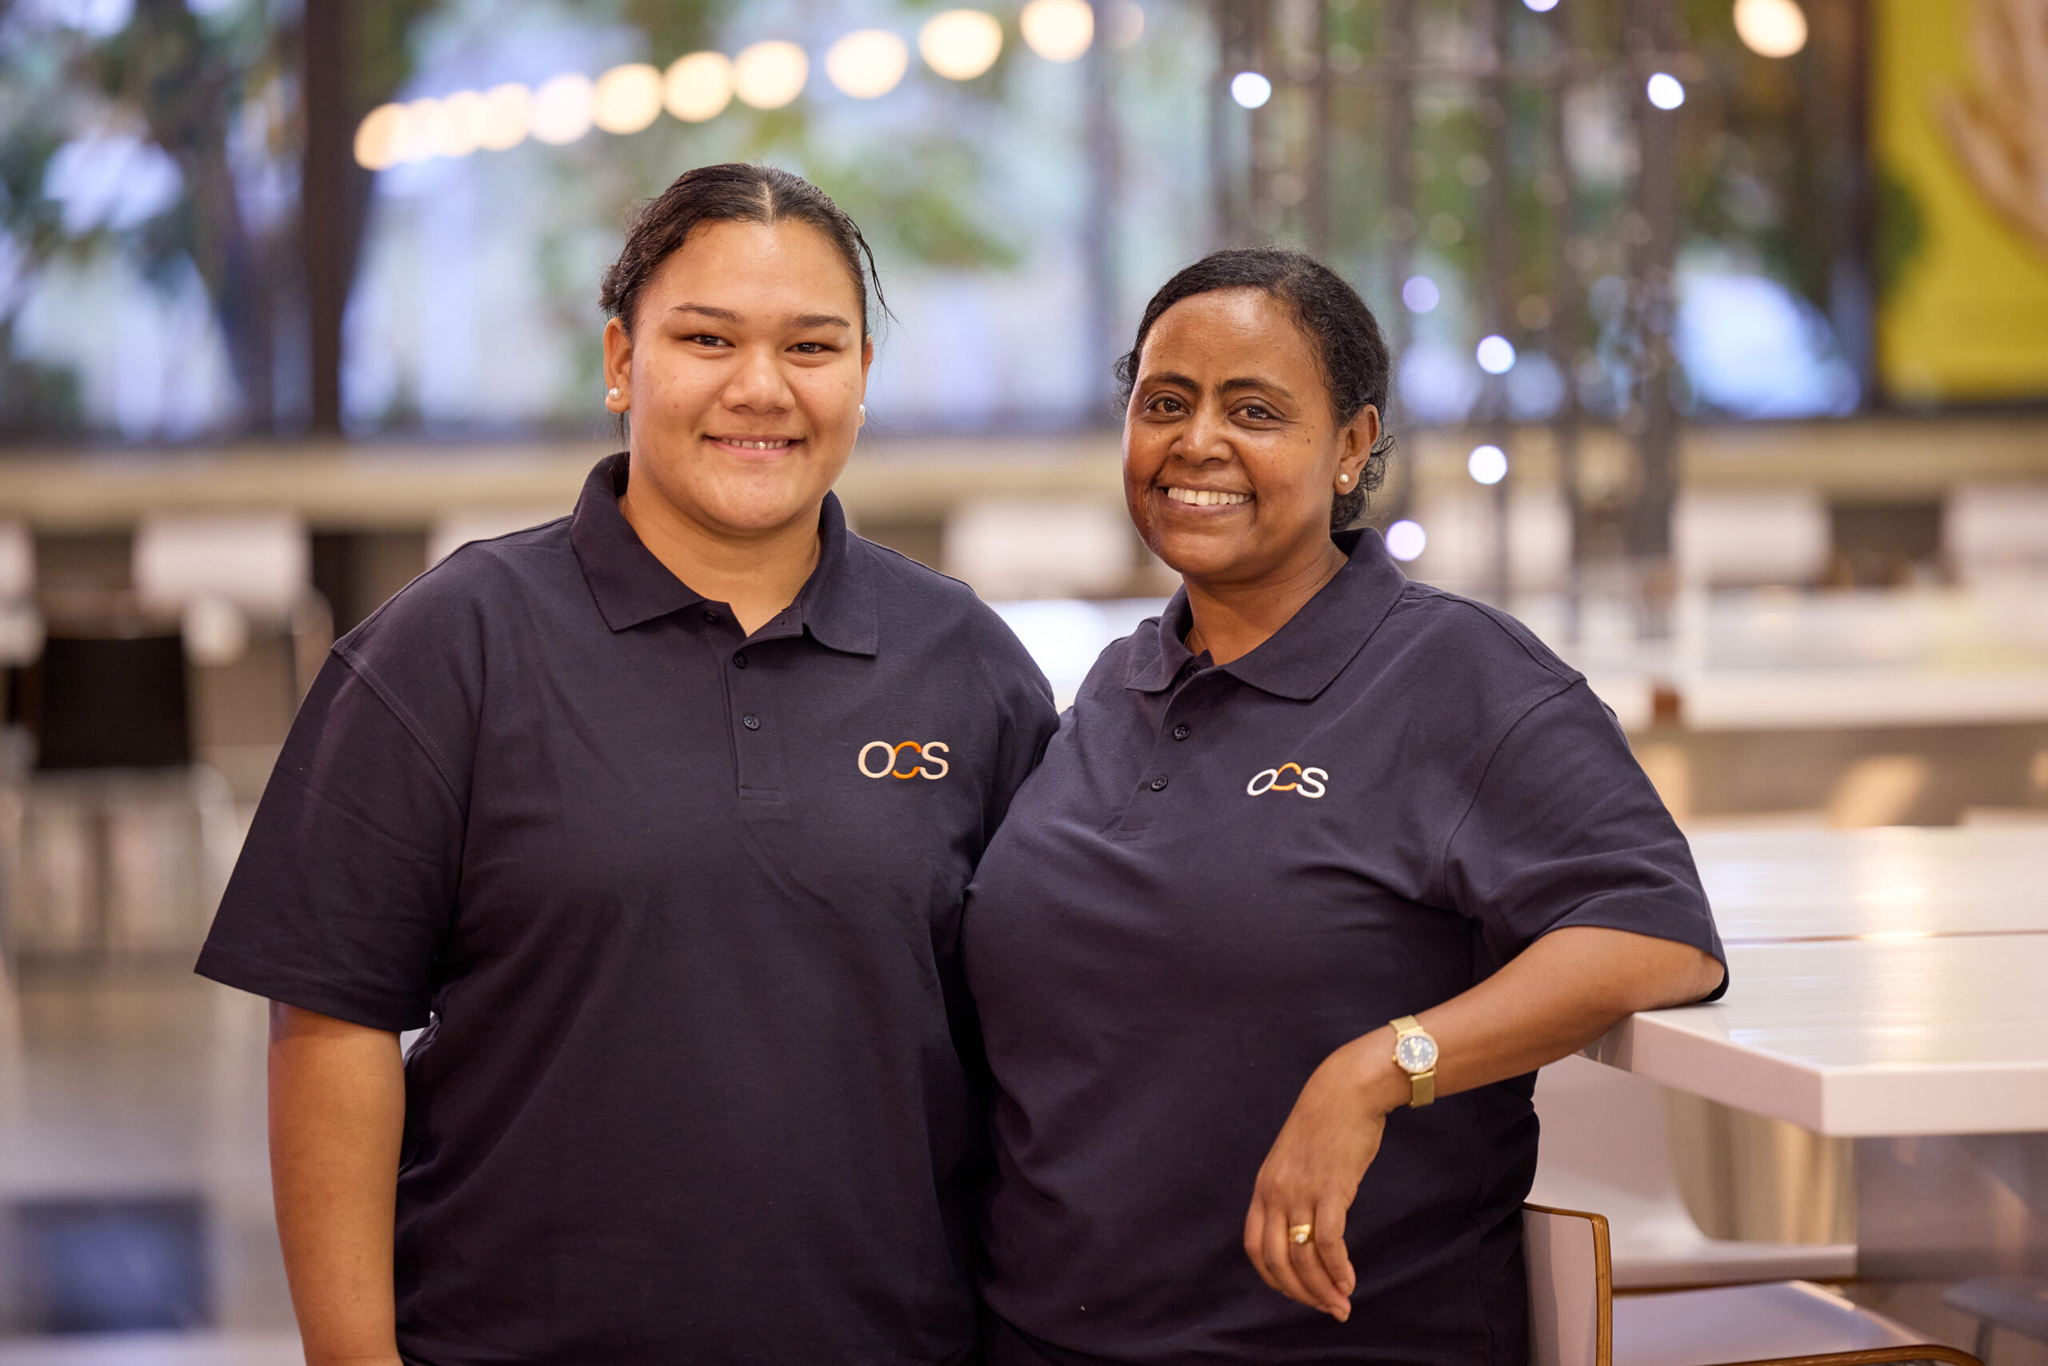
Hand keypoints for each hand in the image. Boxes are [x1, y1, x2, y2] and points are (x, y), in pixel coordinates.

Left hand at [1242, 1034, 1396, 1321]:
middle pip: (1277, 1260)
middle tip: (1325, 1310)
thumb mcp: (1294, 1161)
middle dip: (1301, 1293)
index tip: (1296, 1293)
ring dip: (1323, 1289)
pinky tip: (1350, 1282)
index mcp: (1264, 1188)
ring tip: (1341, 1305)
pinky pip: (1329, 1242)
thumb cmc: (1326, 1126)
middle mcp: (1276, 1193)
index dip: (1273, 1278)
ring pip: (1303, 1257)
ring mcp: (1301, 1192)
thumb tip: (1304, 1227)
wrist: (1345, 1092)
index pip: (1255, 1247)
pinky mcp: (1331, 1189)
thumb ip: (1292, 1192)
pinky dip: (1339, 1269)